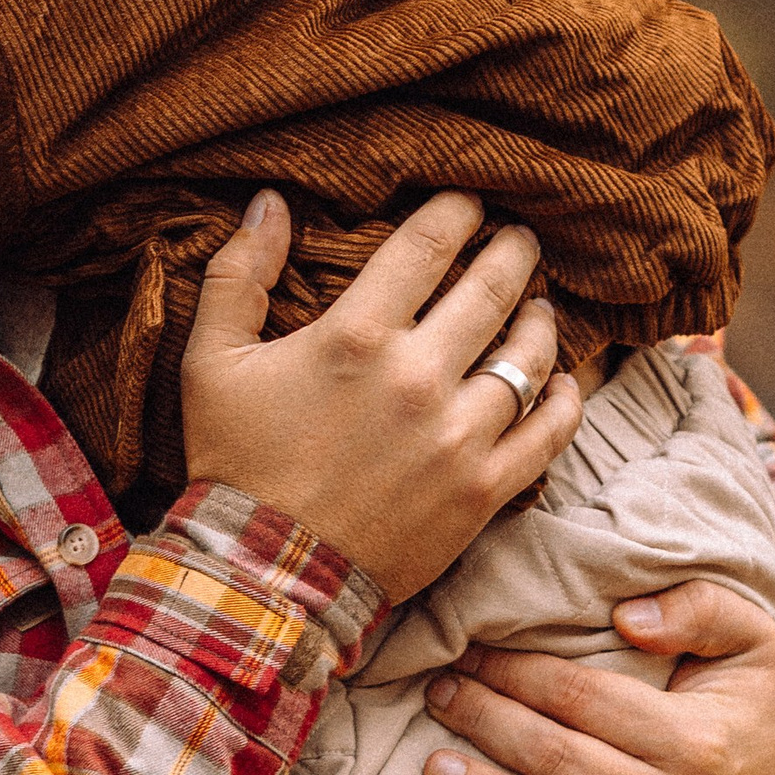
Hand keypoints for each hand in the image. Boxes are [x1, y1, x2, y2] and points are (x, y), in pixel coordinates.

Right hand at [181, 192, 583, 601]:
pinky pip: (548, 432)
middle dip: (512, 250)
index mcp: (356, 335)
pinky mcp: (482, 490)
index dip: (457, 209)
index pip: (429, 243)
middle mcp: (417, 376)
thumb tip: (269, 200)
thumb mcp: (211, 361)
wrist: (263, 574)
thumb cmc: (235, 463)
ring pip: (529, 354)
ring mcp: (458, 436)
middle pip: (492, 286)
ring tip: (538, 306)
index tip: (469, 201)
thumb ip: (238, 273)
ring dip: (539, 319)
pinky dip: (563, 399)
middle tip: (519, 237)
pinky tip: (560, 381)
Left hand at [420, 579, 774, 774]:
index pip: (583, 700)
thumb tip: (626, 615)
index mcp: (693, 740)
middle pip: (559, 761)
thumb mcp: (753, 642)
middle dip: (488, 724)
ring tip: (436, 768)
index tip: (471, 652)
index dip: (518, 673)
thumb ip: (699, 609)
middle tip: (439, 696)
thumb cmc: (756, 711)